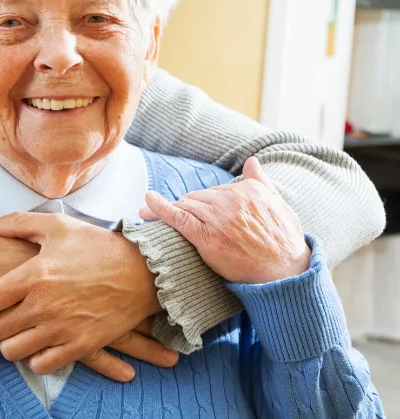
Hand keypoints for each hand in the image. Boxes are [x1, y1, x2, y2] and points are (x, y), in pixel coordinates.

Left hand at [0, 212, 174, 381]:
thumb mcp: (58, 226)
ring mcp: (62, 329)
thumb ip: (18, 223)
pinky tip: (37, 343)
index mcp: (34, 275)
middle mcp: (43, 306)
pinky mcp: (80, 346)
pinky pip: (41, 365)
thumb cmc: (98, 246)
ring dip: (8, 342)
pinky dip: (34, 357)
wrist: (143, 272)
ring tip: (13, 330)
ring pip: (12, 351)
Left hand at [140, 157, 310, 284]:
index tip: (196, 209)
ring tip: (148, 215)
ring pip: (187, 206)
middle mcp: (232, 200)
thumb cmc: (285, 242)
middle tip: (174, 218)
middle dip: (186, 208)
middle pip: (197, 198)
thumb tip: (251, 161)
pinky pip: (178, 217)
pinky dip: (160, 208)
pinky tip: (147, 201)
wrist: (286, 273)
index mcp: (248, 190)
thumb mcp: (280, 206)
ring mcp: (218, 218)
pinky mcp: (206, 236)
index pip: (214, 191)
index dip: (204, 202)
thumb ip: (262, 182)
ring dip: (170, 210)